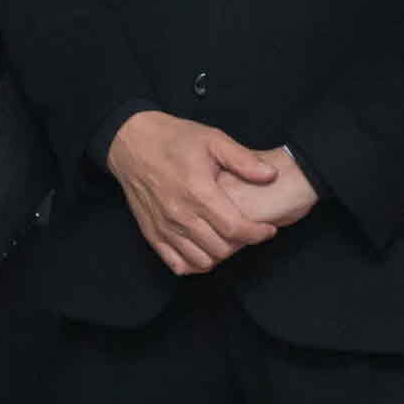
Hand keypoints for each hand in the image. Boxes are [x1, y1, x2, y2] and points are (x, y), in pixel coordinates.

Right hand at [109, 111, 297, 276]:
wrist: (131, 142)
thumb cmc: (174, 139)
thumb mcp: (213, 139)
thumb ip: (244, 160)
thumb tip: (271, 175)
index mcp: (198, 192)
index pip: (235, 228)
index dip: (258, 234)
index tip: (268, 229)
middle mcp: (180, 215)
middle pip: (221, 249)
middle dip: (242, 244)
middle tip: (248, 231)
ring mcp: (164, 227)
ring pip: (201, 261)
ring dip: (220, 255)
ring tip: (227, 239)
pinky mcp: (152, 234)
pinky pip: (177, 264)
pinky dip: (195, 264)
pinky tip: (204, 249)